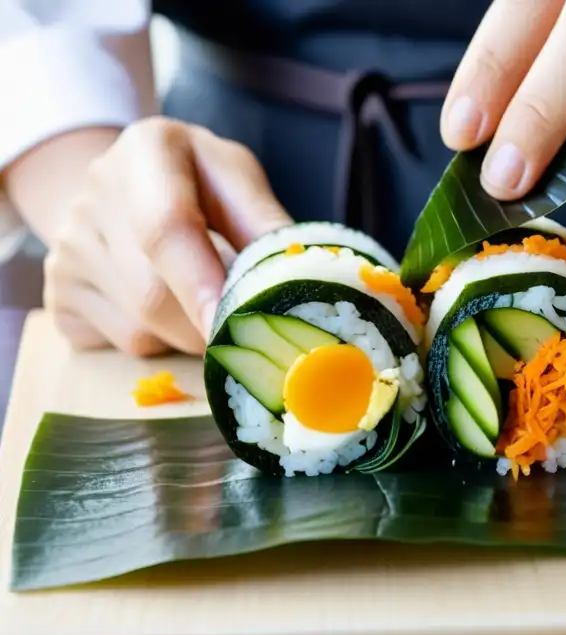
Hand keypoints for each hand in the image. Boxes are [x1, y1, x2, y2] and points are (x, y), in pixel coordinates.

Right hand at [36, 118, 290, 355]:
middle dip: (210, 324)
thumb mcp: (237, 179)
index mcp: (147, 151)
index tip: (231, 324)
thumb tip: (302, 274)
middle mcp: (91, 198)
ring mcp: (66, 251)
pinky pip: (119, 345)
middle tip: (247, 322)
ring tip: (202, 300)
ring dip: (189, 336)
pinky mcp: (57, 297)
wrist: (121, 186)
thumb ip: (264, 221)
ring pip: (140, 331)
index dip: (201, 283)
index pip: (167, 227)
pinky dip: (159, 342)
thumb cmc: (198, 183)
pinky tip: (166, 308)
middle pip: (153, 295)